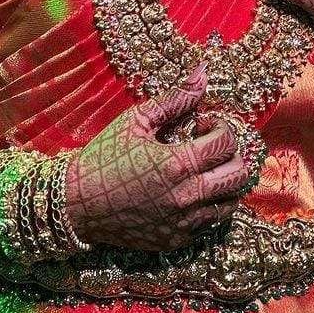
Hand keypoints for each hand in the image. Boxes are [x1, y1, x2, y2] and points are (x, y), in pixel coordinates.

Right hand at [64, 65, 252, 250]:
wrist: (75, 205)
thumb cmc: (105, 157)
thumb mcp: (137, 121)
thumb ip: (176, 98)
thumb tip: (204, 72)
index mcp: (177, 164)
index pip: (227, 143)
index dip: (221, 128)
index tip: (203, 126)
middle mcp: (185, 196)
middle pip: (238, 173)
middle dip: (232, 154)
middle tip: (212, 147)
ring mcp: (183, 222)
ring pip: (231, 201)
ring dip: (227, 181)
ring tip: (209, 170)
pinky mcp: (176, 240)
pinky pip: (212, 223)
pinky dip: (213, 205)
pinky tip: (195, 192)